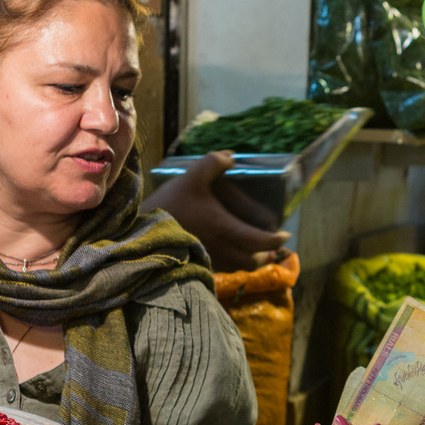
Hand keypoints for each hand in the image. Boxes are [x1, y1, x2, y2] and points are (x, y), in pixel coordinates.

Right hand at [143, 151, 289, 271]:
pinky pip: (223, 268)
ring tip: (250, 247)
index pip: (261, 241)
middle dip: (265, 253)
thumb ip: (214, 163)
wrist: (140, 232)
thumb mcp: (192, 176)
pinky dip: (231, 262)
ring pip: (239, 267)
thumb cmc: (170, 205)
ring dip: (249, 259)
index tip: (285, 234)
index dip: (276, 239)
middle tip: (268, 242)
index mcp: (226, 229)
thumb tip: (232, 156)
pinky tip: (225, 249)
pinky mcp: (198, 264)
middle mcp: (223, 249)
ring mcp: (210, 260)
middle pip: (254, 261)